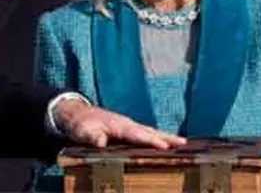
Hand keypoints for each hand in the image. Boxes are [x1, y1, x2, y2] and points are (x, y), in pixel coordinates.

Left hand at [54, 99, 185, 148]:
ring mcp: (128, 126)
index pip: (138, 134)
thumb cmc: (80, 124)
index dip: (151, 141)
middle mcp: (127, 124)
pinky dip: (158, 137)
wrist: (75, 115)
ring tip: (183, 144)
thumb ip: (91, 136)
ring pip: (151, 131)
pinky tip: (166, 145)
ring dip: (166, 137)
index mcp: (118, 125)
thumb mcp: (82, 131)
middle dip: (167, 137)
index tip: (165, 147)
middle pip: (150, 131)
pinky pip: (146, 134)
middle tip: (184, 144)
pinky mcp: (128, 130)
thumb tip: (101, 141)